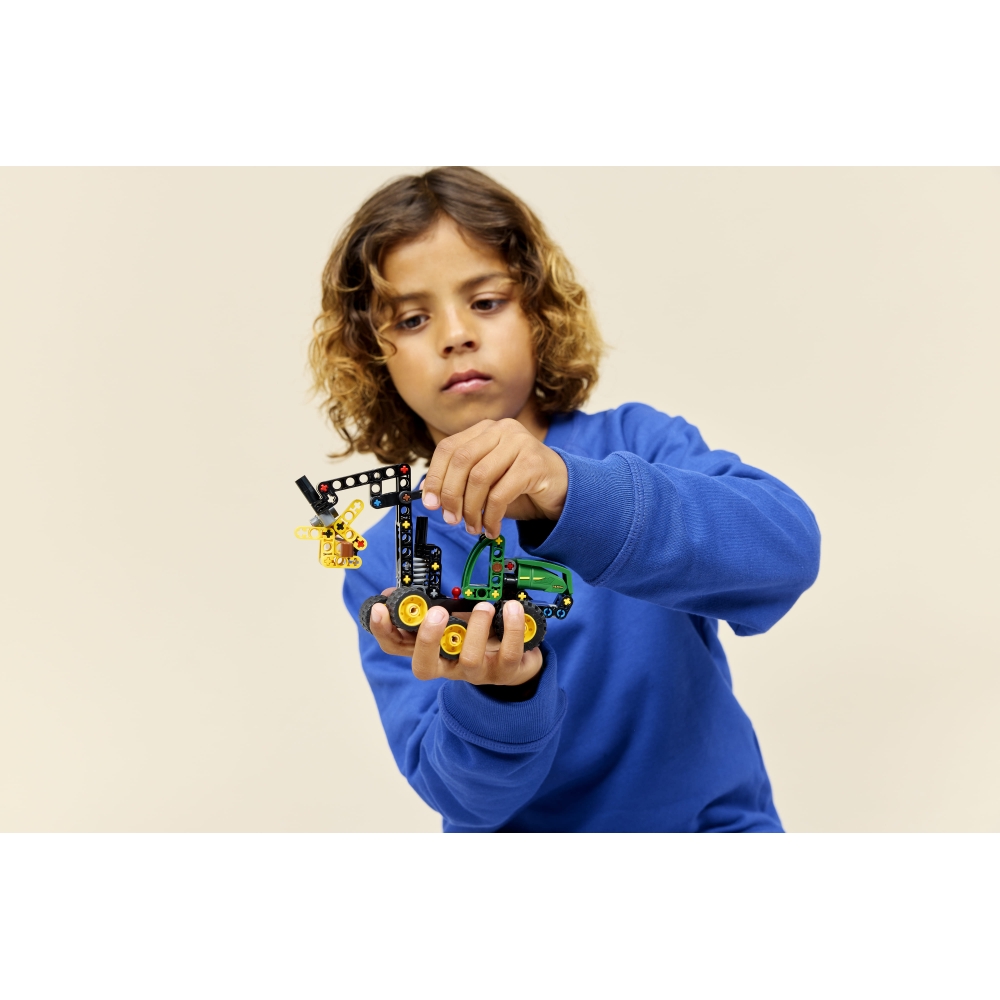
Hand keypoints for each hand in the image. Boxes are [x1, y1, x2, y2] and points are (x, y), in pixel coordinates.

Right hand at [369, 589, 543, 685]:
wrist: (516, 660)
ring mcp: (475, 672)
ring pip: (468, 659)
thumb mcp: (450, 619)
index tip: (380, 609)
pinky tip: (512, 609)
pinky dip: (512, 628)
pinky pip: (508, 654)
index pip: (397, 647)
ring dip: (475, 628)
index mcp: (429, 650)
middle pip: (424, 667)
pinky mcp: (505, 672)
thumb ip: (426, 608)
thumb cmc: (475, 636)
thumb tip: (392, 592)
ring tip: (484, 606)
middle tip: (436, 612)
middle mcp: (448, 666)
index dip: (384, 631)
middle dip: (427, 639)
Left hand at [420, 418, 567, 537]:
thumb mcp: (487, 480)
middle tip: (451, 519)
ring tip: (473, 527)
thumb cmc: (521, 485)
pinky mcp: (533, 463)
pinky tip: (491, 527)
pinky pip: (500, 494)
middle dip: (451, 495)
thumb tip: (431, 498)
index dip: (435, 477)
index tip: (430, 502)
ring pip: (479, 477)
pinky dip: (491, 516)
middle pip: (461, 461)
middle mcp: (502, 430)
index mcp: (485, 429)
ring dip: (471, 509)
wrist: (563, 489)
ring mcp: (520, 443)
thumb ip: (461, 481)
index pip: (448, 448)